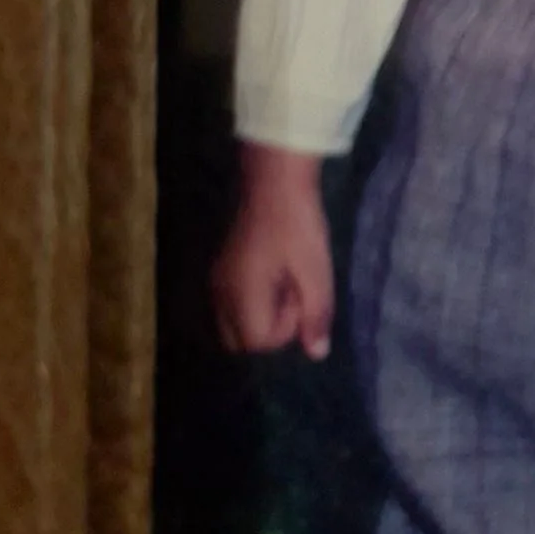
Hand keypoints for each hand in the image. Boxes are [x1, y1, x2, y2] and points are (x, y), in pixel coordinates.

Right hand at [212, 143, 334, 359]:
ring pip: (234, 323)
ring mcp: (217, 280)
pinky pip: (231, 304)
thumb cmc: (298, 225)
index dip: (287, 327)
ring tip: (284, 282)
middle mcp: (220, 293)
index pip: (259, 342)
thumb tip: (317, 354)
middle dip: (270, 329)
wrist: (274, 179)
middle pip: (241, 341)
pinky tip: (272, 273)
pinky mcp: (221, 268)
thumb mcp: (316, 272)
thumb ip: (316, 315)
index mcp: (240, 295)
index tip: (301, 295)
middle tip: (292, 293)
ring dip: (260, 315)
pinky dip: (251, 302)